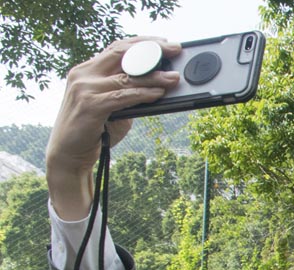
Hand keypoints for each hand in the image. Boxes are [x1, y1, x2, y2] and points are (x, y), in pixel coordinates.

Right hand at [46, 37, 180, 219]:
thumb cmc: (93, 130)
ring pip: (127, 77)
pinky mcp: (90, 105)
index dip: (142, 43)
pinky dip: (144, 94)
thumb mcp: (113, 106)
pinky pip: (123, 96)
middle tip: (175, 50)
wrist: (68, 154)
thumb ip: (128, 94)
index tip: (164, 42)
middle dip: (152, 50)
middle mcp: (83, 74)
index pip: (117, 48)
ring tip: (174, 77)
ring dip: (155, 77)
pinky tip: (159, 94)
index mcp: (87, 70)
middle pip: (122, 54)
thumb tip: (160, 86)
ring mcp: (84, 88)